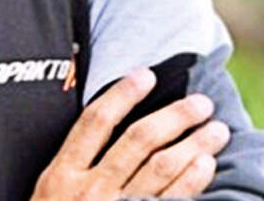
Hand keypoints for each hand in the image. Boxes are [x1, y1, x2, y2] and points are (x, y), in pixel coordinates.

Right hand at [31, 68, 230, 199]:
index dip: (123, 95)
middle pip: (138, 141)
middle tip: (201, 102)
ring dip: (193, 144)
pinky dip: (190, 181)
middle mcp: (90, 191)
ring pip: (161, 169)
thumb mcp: (46, 194)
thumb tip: (110, 129)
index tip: (146, 74)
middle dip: (174, 117)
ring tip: (216, 129)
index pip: (95, 122)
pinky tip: (205, 164)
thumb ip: (73, 166)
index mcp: (62, 175)